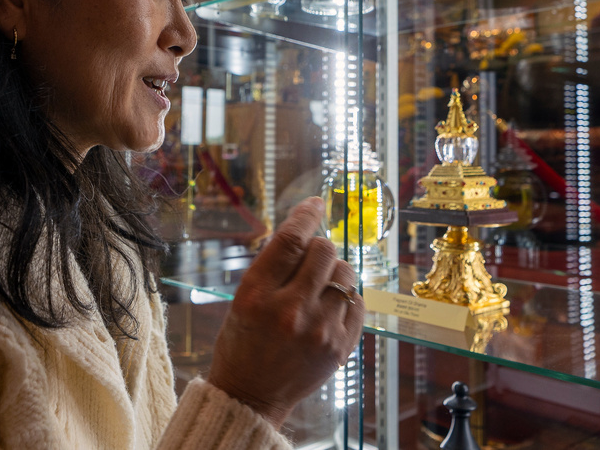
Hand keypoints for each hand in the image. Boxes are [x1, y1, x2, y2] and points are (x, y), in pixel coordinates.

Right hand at [206, 197, 364, 427]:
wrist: (251, 396)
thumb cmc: (242, 342)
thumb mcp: (243, 299)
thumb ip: (274, 266)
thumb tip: (307, 230)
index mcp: (257, 295)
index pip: (290, 240)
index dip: (306, 214)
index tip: (315, 203)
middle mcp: (290, 311)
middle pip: (323, 250)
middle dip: (318, 247)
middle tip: (308, 260)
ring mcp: (319, 331)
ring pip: (346, 274)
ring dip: (334, 271)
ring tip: (319, 285)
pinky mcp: (340, 347)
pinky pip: (357, 301)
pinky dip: (347, 295)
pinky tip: (331, 304)